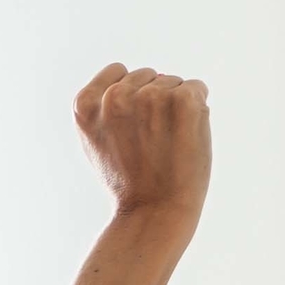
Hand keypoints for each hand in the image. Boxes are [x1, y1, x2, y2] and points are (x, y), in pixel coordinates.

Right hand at [73, 64, 209, 224]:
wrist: (154, 212)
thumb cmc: (129, 182)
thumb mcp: (98, 142)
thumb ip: (104, 109)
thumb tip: (131, 82)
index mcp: (86, 104)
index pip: (118, 71)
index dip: (130, 97)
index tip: (131, 128)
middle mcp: (115, 96)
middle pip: (148, 75)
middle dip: (154, 101)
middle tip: (150, 142)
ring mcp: (150, 96)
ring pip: (173, 82)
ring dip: (176, 107)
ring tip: (167, 143)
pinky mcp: (182, 101)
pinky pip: (197, 87)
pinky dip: (198, 108)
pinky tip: (185, 136)